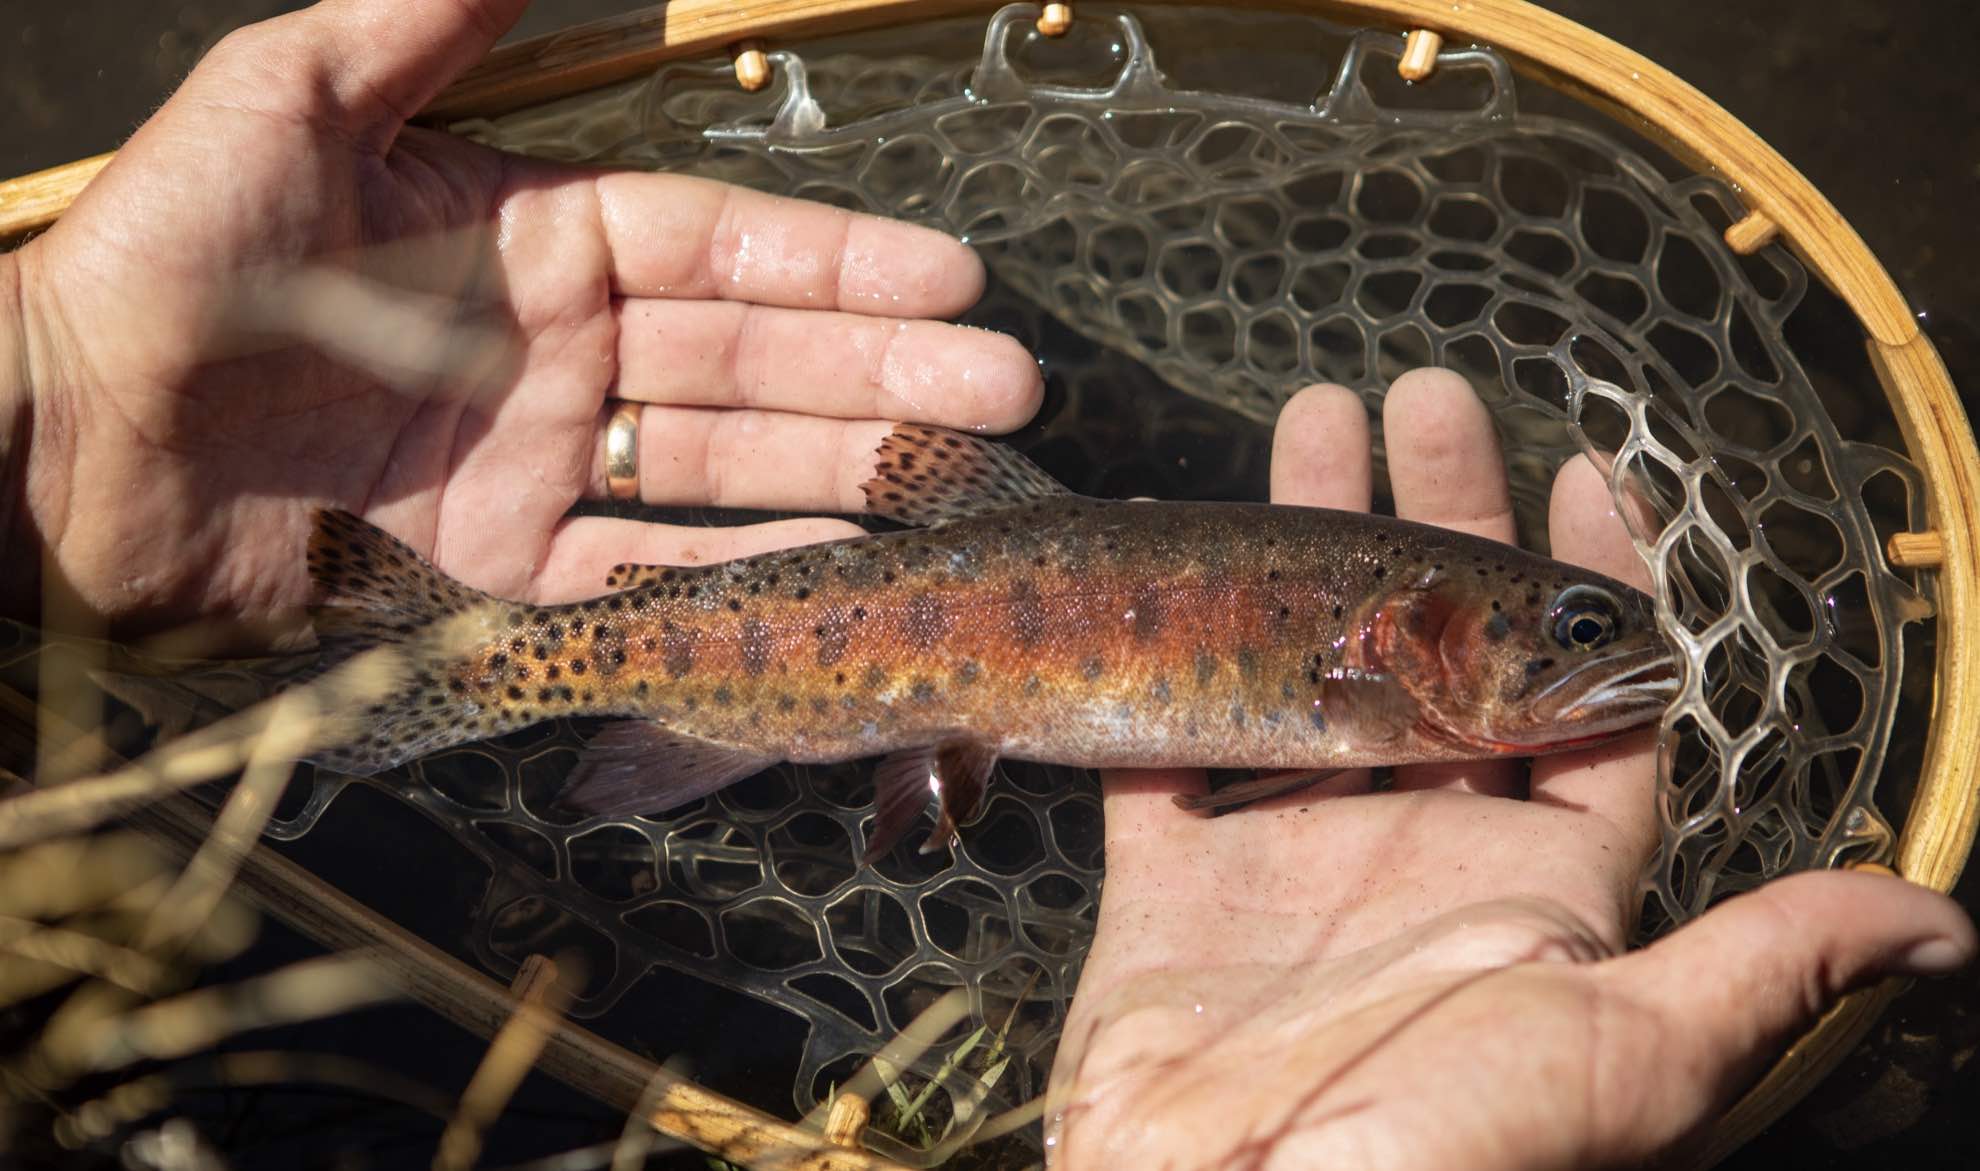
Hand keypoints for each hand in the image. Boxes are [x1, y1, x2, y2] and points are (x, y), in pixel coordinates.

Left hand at [2, 0, 1037, 641]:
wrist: (55, 447)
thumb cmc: (161, 262)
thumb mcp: (289, 105)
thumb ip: (418, 24)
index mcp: (532, 235)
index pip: (722, 244)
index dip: (840, 261)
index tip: (953, 279)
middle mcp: (556, 350)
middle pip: (753, 357)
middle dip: (884, 374)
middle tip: (1007, 391)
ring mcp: (534, 466)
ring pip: (719, 467)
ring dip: (840, 473)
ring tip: (955, 479)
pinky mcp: (496, 577)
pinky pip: (638, 578)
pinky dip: (733, 581)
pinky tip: (832, 573)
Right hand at [1046, 370, 1975, 1169]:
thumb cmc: (1444, 1150)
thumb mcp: (1626, 1054)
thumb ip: (1762, 966)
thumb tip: (1947, 927)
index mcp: (1539, 882)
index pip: (1587, 699)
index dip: (1589, 581)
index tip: (1584, 468)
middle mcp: (1421, 856)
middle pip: (1438, 653)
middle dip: (1436, 521)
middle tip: (1425, 402)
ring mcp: (1293, 863)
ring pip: (1305, 668)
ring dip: (1305, 557)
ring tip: (1305, 434)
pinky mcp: (1174, 886)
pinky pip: (1166, 754)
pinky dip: (1162, 673)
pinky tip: (1172, 584)